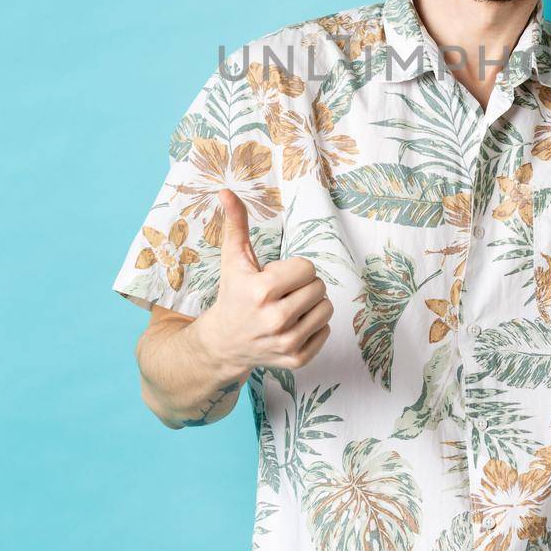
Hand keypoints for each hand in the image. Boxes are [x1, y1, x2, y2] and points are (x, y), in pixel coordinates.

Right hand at [193, 189, 333, 379]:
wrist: (223, 343)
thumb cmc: (232, 294)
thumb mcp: (233, 259)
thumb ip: (235, 223)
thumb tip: (225, 190)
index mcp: (261, 291)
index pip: (308, 267)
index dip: (292, 269)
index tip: (275, 277)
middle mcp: (275, 319)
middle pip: (319, 287)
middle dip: (302, 285)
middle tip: (281, 293)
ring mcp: (287, 343)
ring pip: (326, 309)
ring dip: (311, 304)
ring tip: (288, 308)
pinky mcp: (296, 359)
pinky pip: (327, 331)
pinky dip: (314, 326)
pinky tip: (292, 326)